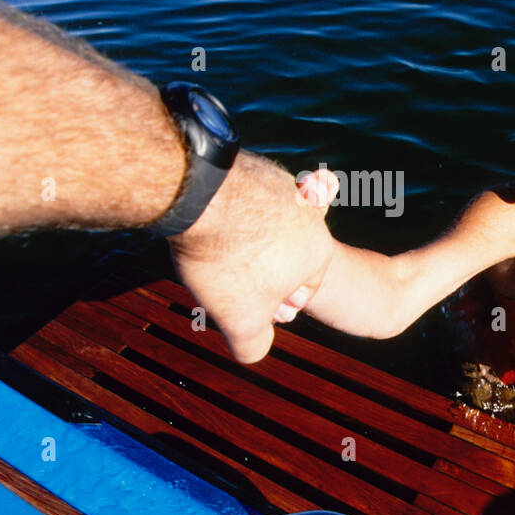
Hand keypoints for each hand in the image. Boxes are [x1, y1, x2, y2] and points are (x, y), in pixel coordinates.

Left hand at [167, 151, 336, 363]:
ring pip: (261, 226)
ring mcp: (278, 183)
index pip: (301, 289)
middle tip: (222, 277)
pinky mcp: (251, 164)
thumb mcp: (242, 322)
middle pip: (280, 255)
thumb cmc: (227, 260)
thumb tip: (253, 349)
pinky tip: (204, 223)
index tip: (243, 305)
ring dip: (239, 243)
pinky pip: (241, 199)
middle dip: (254, 273)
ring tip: (210, 251)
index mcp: (317, 250)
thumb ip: (253, 344)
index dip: (271, 305)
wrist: (197, 192)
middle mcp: (306, 211)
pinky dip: (225, 213)